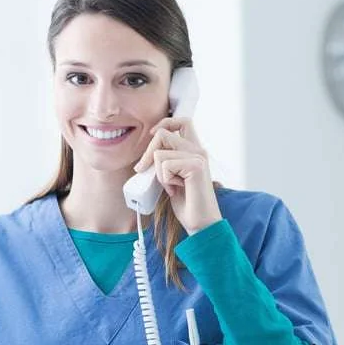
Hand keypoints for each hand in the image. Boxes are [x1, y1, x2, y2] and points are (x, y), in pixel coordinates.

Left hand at [134, 117, 221, 234]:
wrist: (200, 223)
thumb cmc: (186, 202)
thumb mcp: (170, 177)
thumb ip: (164, 162)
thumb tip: (146, 156)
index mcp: (194, 150)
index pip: (182, 121)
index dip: (164, 123)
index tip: (152, 135)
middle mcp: (198, 150)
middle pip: (163, 133)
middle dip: (148, 153)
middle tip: (143, 170)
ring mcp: (198, 157)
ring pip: (160, 153)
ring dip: (158, 173)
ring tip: (171, 186)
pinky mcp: (196, 166)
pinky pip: (165, 165)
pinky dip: (164, 180)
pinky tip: (176, 190)